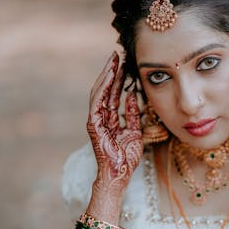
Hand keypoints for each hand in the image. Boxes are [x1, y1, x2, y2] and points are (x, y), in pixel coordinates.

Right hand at [87, 52, 142, 194]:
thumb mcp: (135, 131)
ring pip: (99, 92)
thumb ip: (133, 113)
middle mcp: (101, 117)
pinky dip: (103, 88)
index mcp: (110, 119)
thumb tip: (133, 95)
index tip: (124, 64)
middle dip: (111, 72)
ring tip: (113, 61)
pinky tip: (110, 76)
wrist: (120, 174)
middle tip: (117, 55)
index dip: (118, 79)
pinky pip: (98, 101)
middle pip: (104, 89)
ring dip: (107, 76)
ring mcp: (95, 120)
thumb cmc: (127, 158)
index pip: (113, 94)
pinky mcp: (93, 124)